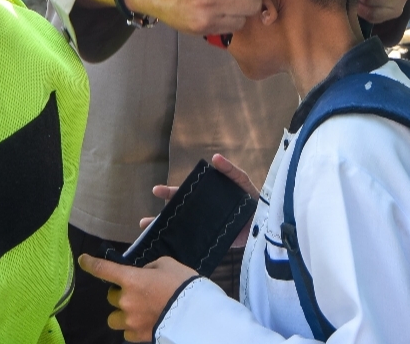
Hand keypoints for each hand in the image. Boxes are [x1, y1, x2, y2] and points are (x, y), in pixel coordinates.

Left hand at [78, 254, 196, 342]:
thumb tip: (143, 274)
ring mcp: (130, 320)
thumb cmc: (182, 283)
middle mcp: (126, 300)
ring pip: (114, 318)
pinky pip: (126, 332)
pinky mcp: (138, 336)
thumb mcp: (166, 264)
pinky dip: (132, 327)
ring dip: (122, 313)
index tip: (83, 260)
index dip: (90, 264)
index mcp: (131, 279)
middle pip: (111, 297)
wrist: (196, 313)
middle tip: (139, 292)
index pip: (103, 269)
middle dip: (121, 294)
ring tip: (138, 311)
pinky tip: (145, 322)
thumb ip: (149, 268)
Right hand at [140, 154, 259, 247]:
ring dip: (166, 233)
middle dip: (160, 218)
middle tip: (143, 222)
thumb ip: (230, 170)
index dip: (170, 193)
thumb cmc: (255, 200)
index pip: (184, 194)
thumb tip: (215, 157)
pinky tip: (169, 251)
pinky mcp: (212, 242)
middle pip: (178, 214)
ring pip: (181, 230)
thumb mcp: (242, 182)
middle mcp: (203, 212)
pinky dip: (181, 247)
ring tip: (150, 237)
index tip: (156, 191)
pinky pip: (194, 244)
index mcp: (206, 197)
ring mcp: (206, 228)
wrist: (266, 224)